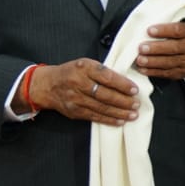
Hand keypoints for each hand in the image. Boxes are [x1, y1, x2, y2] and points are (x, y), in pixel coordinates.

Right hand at [25, 58, 139, 124]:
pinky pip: (94, 116)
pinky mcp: (74, 111)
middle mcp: (79, 83)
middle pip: (105, 94)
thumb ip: (102, 71)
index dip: (123, 85)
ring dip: (119, 112)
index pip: (107, 77)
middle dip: (124, 101)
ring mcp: (75, 99)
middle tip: (136, 104)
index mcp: (84, 68)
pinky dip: (109, 119)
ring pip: (101, 107)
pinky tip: (120, 121)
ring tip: (132, 114)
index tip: (135, 90)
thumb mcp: (85, 64)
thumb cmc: (70, 72)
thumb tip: (125, 82)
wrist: (48, 85)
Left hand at [135, 22, 184, 80]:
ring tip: (140, 60)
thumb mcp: (179, 30)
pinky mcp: (179, 73)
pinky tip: (143, 69)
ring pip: (169, 62)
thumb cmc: (180, 40)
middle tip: (141, 48)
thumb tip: (144, 28)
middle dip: (156, 48)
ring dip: (153, 61)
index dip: (164, 30)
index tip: (149, 30)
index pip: (178, 30)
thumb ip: (166, 29)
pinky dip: (152, 71)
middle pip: (174, 48)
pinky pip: (165, 73)